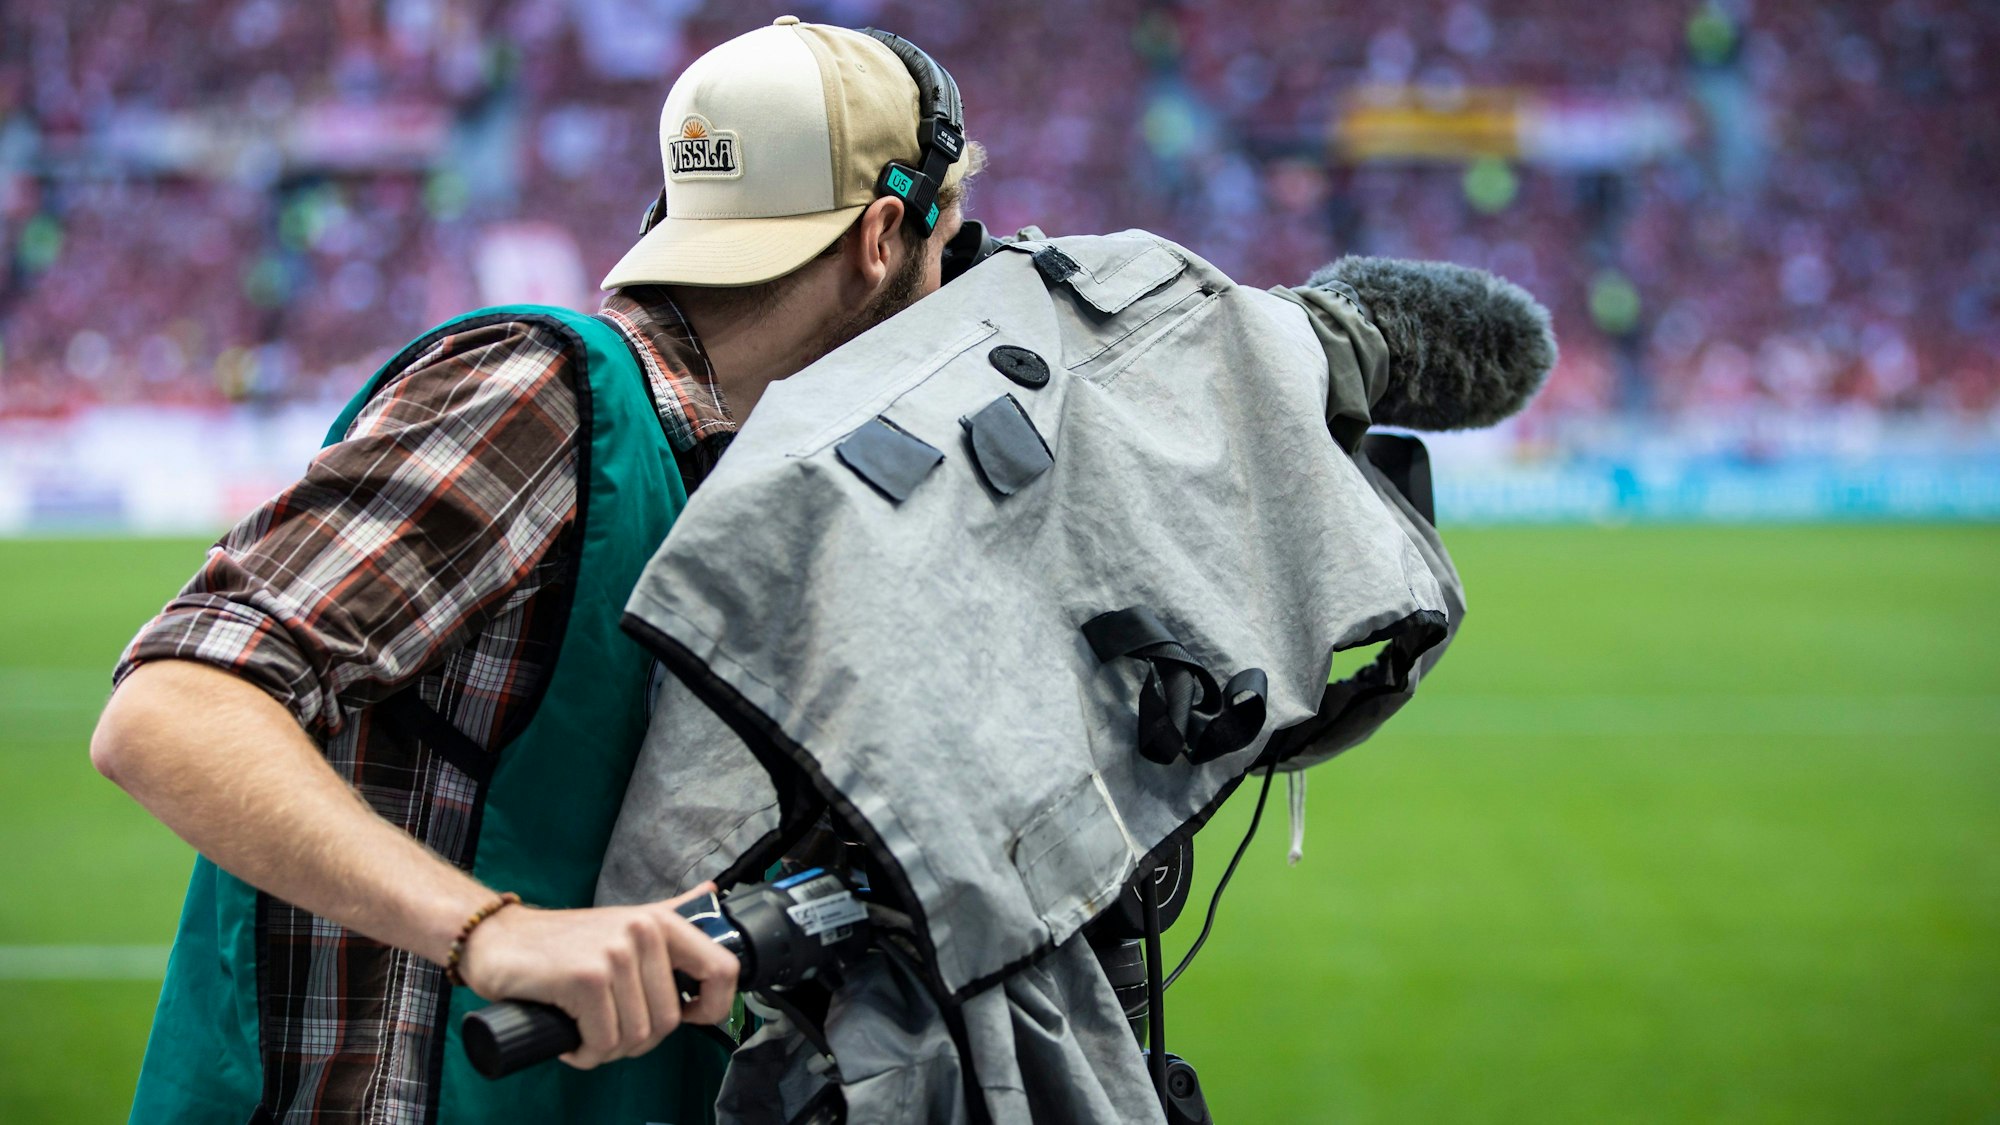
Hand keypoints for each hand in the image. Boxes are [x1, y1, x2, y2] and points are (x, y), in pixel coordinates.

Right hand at [456, 884, 739, 1068]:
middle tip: (607, 1028)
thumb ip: (669, 911)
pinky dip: (586, 1053)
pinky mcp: (586, 979)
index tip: (689, 1018)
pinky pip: (604, 1042)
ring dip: (608, 1049)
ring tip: (586, 1031)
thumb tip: (711, 894)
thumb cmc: (563, 942)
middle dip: (638, 1039)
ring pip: (637, 1036)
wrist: (498, 940)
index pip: (722, 969)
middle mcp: (643, 933)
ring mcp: (615, 954)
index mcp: (662, 922)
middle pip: (669, 1021)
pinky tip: (571, 1040)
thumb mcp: (625, 921)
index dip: (713, 1007)